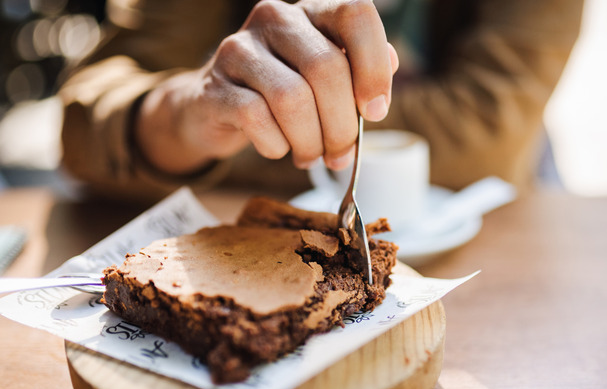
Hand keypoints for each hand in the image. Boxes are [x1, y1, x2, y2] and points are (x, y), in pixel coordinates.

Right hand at [136, 0, 398, 175]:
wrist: (216, 109)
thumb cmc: (284, 97)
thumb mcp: (326, 82)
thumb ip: (359, 72)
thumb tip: (392, 64)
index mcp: (312, 13)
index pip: (355, 14)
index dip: (373, 67)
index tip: (375, 111)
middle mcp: (275, 18)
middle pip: (326, 68)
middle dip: (342, 125)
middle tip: (341, 154)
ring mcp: (239, 49)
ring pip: (292, 99)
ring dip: (311, 141)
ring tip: (312, 156)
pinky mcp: (215, 85)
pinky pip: (256, 119)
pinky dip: (276, 145)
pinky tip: (279, 149)